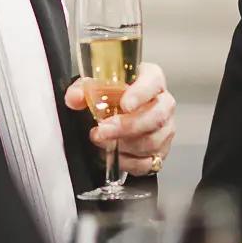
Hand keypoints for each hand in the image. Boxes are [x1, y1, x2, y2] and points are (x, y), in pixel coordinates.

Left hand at [66, 62, 175, 176]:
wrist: (116, 114)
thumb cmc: (112, 97)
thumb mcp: (94, 87)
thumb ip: (82, 90)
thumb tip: (75, 98)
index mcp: (151, 79)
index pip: (153, 81)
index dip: (141, 93)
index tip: (125, 104)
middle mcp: (163, 102)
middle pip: (156, 116)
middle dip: (127, 126)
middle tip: (103, 130)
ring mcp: (166, 128)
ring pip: (152, 141)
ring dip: (124, 146)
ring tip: (103, 142)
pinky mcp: (162, 150)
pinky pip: (149, 162)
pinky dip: (128, 162)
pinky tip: (114, 155)